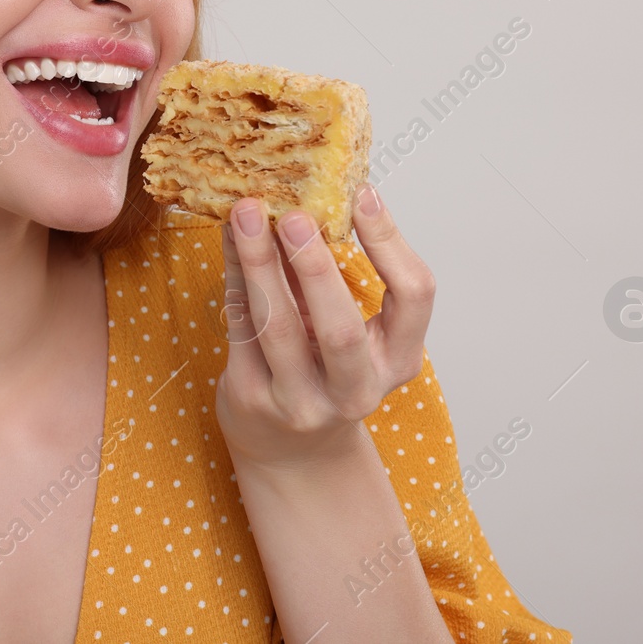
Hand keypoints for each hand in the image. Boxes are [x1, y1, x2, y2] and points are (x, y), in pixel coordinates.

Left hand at [213, 183, 435, 470]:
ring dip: (258, 263)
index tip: (362, 193)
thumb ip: (338, 274)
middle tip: (293, 215)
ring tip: (245, 212)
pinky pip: (240, 328)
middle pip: (340, 330)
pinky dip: (234, 276)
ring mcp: (301, 402)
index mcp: (397, 361)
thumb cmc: (326, 369)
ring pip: (277, 327)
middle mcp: (356, 389)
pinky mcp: (252, 399)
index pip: (414, 297)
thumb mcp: (352, 331)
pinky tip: (228, 239)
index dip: (391, 242)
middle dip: (314, 269)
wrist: (292, 451)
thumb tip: (311, 192)